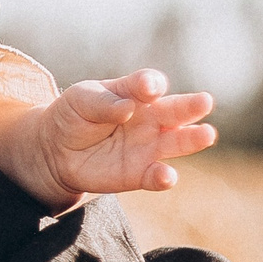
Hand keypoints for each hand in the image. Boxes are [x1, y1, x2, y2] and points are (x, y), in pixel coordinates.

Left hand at [0, 69, 215, 210]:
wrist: (55, 150)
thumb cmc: (73, 116)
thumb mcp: (81, 100)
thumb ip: (104, 102)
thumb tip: (128, 107)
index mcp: (135, 93)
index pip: (149, 84)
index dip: (150, 84)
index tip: (148, 87)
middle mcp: (149, 118)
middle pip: (174, 110)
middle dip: (189, 106)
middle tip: (205, 101)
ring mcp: (147, 147)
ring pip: (176, 142)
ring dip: (192, 139)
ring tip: (207, 134)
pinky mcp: (139, 174)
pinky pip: (155, 176)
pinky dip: (163, 177)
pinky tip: (167, 176)